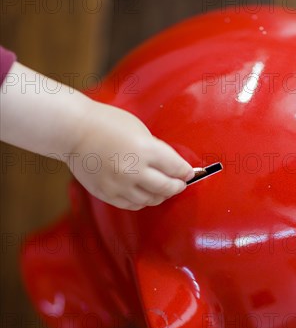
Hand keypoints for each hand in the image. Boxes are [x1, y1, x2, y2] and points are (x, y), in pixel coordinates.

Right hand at [67, 99, 194, 209]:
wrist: (73, 132)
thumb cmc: (106, 124)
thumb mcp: (139, 129)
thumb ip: (156, 149)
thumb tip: (171, 166)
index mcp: (145, 149)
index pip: (176, 167)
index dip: (185, 172)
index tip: (189, 173)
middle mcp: (134, 170)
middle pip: (167, 188)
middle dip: (177, 186)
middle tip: (180, 184)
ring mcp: (120, 185)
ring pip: (151, 199)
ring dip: (161, 195)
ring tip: (163, 190)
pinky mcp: (108, 194)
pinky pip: (133, 204)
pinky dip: (143, 201)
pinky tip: (145, 194)